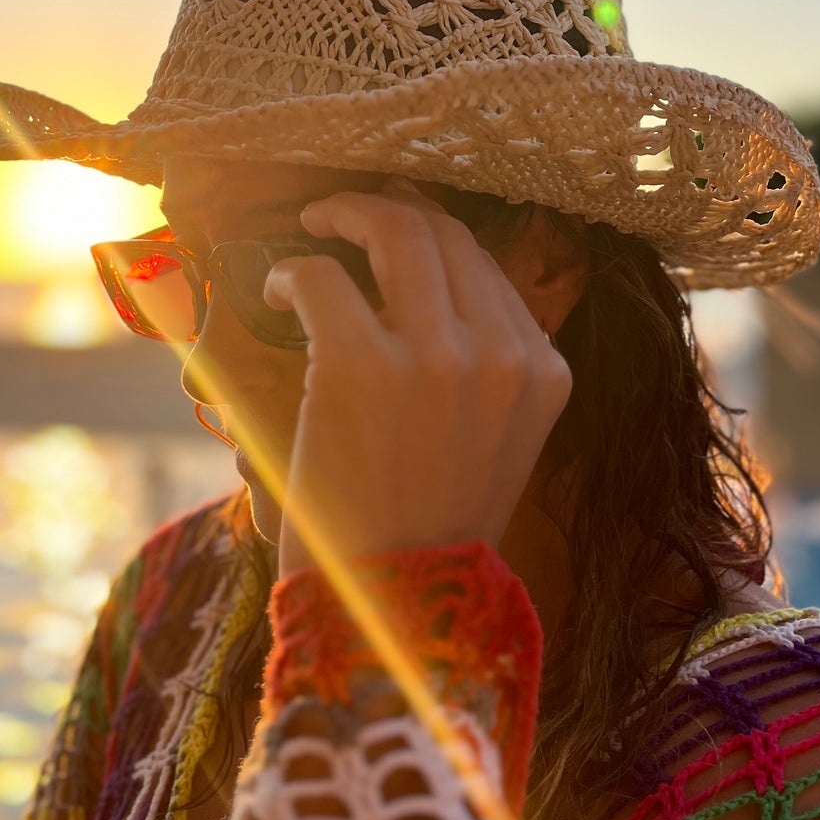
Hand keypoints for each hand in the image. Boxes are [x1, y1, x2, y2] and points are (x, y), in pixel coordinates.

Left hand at [262, 185, 572, 576]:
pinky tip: (277, 290)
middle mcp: (501, 355)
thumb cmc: (429, 537)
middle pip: (448, 235)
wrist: (396, 612)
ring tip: (315, 224)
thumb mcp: (494, 446)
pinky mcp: (359, 364)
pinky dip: (290, 271)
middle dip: (393, 208)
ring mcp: (434, 356)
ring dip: (347, 213)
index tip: (399, 225)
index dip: (438, 235)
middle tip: (348, 212)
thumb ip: (485, 374)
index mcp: (543, 374)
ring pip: (396, 232)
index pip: (490, 269)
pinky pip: (321, 277)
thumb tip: (433, 300)